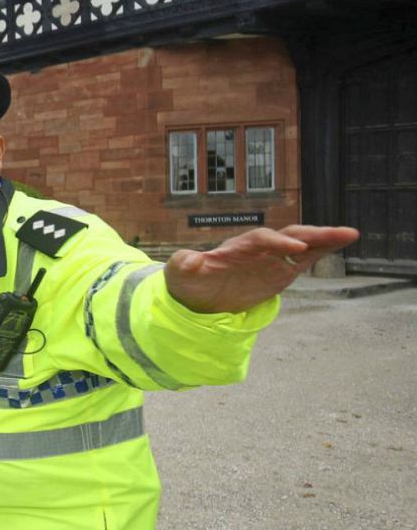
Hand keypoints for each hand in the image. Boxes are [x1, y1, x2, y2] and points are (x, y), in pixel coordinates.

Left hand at [164, 225, 359, 313]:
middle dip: (310, 235)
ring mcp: (270, 260)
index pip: (259, 240)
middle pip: (286, 237)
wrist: (197, 296)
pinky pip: (304, 260)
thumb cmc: (188, 281)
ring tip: (350, 233)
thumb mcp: (180, 274)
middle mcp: (257, 250)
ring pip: (301, 246)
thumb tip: (189, 260)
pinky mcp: (279, 272)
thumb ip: (183, 265)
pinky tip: (343, 242)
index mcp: (235, 248)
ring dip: (324, 240)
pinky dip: (323, 251)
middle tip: (337, 233)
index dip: (277, 243)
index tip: (295, 248)